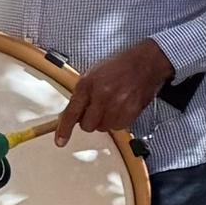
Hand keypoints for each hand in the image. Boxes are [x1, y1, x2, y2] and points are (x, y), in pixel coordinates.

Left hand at [52, 40, 174, 143]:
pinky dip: (118, 121)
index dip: (64, 129)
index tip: (60, 141)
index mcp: (88, 84)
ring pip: (104, 127)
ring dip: (105, 121)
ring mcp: (117, 104)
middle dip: (90, 121)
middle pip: (88, 125)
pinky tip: (121, 108)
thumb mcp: (93, 75)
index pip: (72, 112)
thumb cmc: (119, 66)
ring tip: (112, 106)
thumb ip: (82, 95)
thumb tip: (72, 115)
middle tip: (97, 110)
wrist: (145, 63)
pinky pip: (119, 126)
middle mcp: (101, 95)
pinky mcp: (131, 111)